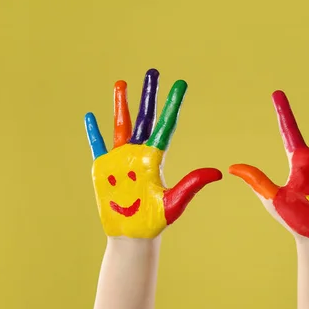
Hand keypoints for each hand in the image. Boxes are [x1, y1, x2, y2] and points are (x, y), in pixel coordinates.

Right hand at [84, 69, 221, 238]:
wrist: (132, 235)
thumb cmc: (155, 221)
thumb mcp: (174, 202)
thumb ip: (191, 184)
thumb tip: (217, 173)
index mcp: (156, 158)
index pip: (166, 125)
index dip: (172, 105)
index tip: (180, 84)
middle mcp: (139, 153)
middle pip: (145, 117)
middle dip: (149, 95)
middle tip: (154, 72)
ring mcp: (120, 159)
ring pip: (121, 125)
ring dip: (122, 104)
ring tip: (122, 82)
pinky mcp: (103, 169)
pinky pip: (98, 146)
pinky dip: (94, 132)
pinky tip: (90, 116)